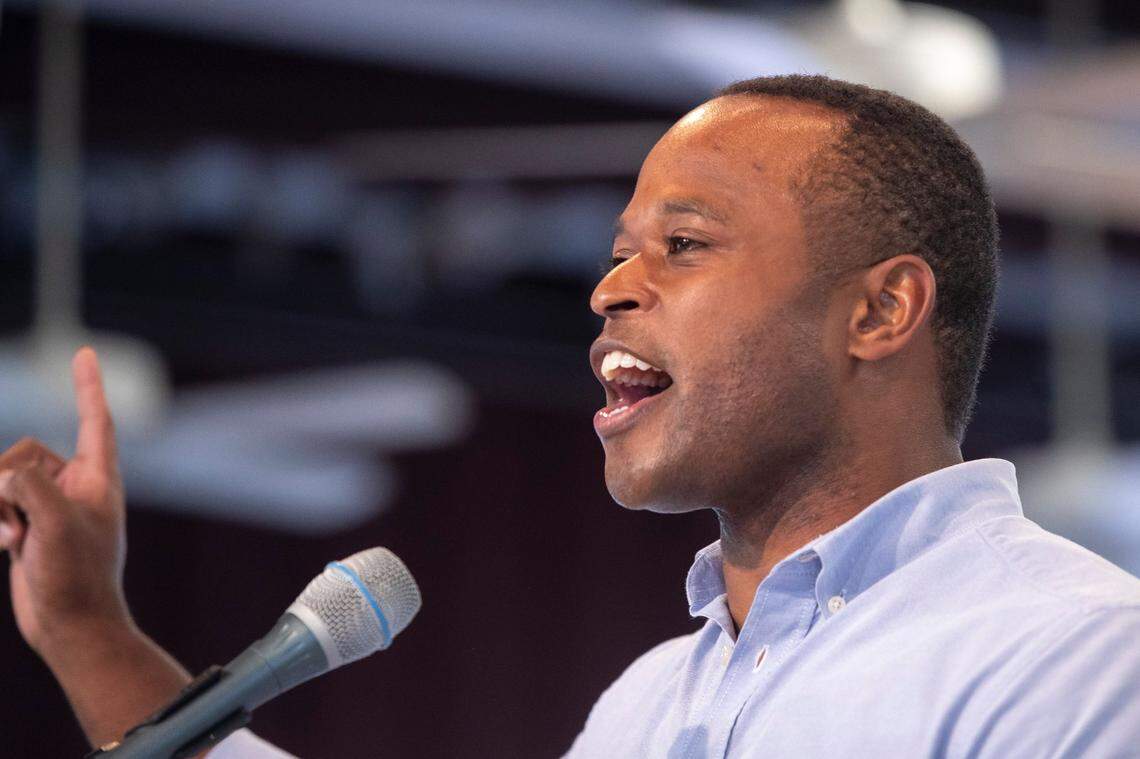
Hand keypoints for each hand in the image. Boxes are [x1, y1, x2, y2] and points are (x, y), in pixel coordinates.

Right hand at [0, 346, 129, 656]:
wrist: (70, 626)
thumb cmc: (77, 576)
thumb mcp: (56, 521)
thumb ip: (31, 483)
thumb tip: (8, 476)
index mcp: (99, 478)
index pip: (95, 420)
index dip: (88, 385)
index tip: (85, 352)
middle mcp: (75, 486)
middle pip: (23, 453)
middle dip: (7, 483)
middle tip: (19, 524)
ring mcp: (48, 506)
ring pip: (2, 479)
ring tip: (12, 541)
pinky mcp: (25, 526)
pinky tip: (1, 547)